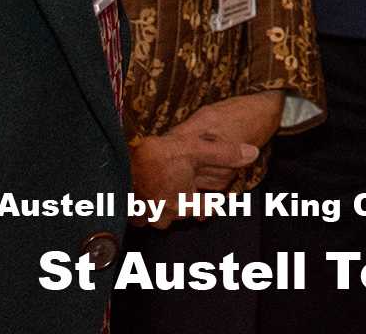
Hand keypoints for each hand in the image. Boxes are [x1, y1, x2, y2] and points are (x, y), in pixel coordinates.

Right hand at [131, 98, 274, 225]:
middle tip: (189, 189)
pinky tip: (149, 194)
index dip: (211, 199)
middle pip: (184, 214)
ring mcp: (146, 218)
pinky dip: (148, 207)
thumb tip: (252, 153)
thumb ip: (225, 153)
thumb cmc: (157, 156)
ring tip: (169, 191)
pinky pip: (143, 216)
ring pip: (163, 217)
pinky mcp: (130, 214)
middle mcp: (166, 216)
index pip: (206, 208)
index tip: (212, 195)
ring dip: (167, 206)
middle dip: (189, 204)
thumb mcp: (196, 148)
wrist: (114, 161)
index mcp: (184, 204)